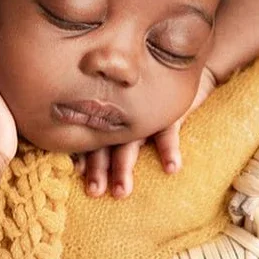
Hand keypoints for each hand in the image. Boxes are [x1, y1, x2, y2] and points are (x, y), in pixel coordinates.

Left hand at [76, 65, 217, 197]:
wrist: (181, 66)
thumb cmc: (148, 102)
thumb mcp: (128, 118)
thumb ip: (107, 138)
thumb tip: (77, 167)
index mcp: (111, 120)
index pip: (93, 141)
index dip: (85, 158)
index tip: (77, 175)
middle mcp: (124, 118)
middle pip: (106, 145)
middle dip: (99, 169)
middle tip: (94, 192)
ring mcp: (145, 115)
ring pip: (130, 143)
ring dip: (123, 167)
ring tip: (121, 192)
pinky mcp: (170, 112)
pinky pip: (168, 132)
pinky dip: (169, 150)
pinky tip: (171, 168)